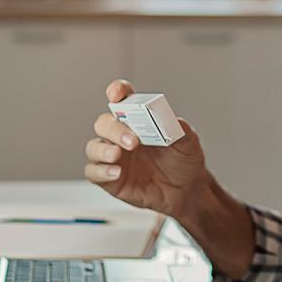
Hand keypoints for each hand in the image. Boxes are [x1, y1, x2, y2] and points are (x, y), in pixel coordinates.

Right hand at [84, 79, 213, 219]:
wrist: (185, 189)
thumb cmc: (182, 160)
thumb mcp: (188, 142)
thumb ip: (178, 129)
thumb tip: (170, 120)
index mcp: (137, 119)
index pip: (122, 99)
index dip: (117, 92)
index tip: (117, 95)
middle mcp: (120, 135)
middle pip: (104, 123)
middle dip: (114, 129)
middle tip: (132, 140)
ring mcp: (113, 156)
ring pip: (93, 147)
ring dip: (103, 150)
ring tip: (117, 155)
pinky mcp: (109, 178)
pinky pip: (93, 172)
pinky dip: (101, 171)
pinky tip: (116, 173)